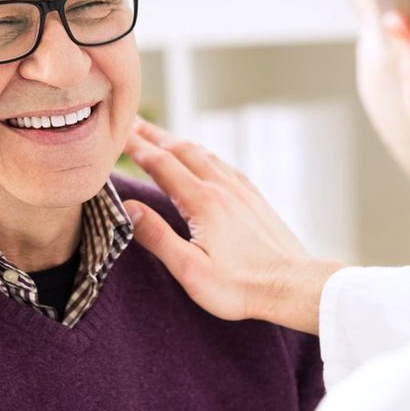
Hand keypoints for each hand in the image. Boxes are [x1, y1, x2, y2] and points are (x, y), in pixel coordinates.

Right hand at [122, 120, 344, 334]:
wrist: (292, 285)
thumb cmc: (240, 286)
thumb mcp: (190, 270)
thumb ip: (157, 236)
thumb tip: (127, 208)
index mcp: (203, 202)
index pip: (161, 164)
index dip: (136, 147)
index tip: (116, 134)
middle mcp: (223, 187)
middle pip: (182, 150)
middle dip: (154, 135)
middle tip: (131, 123)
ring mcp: (241, 190)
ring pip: (204, 154)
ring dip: (178, 142)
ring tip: (160, 136)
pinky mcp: (255, 198)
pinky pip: (224, 165)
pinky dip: (204, 154)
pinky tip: (204, 159)